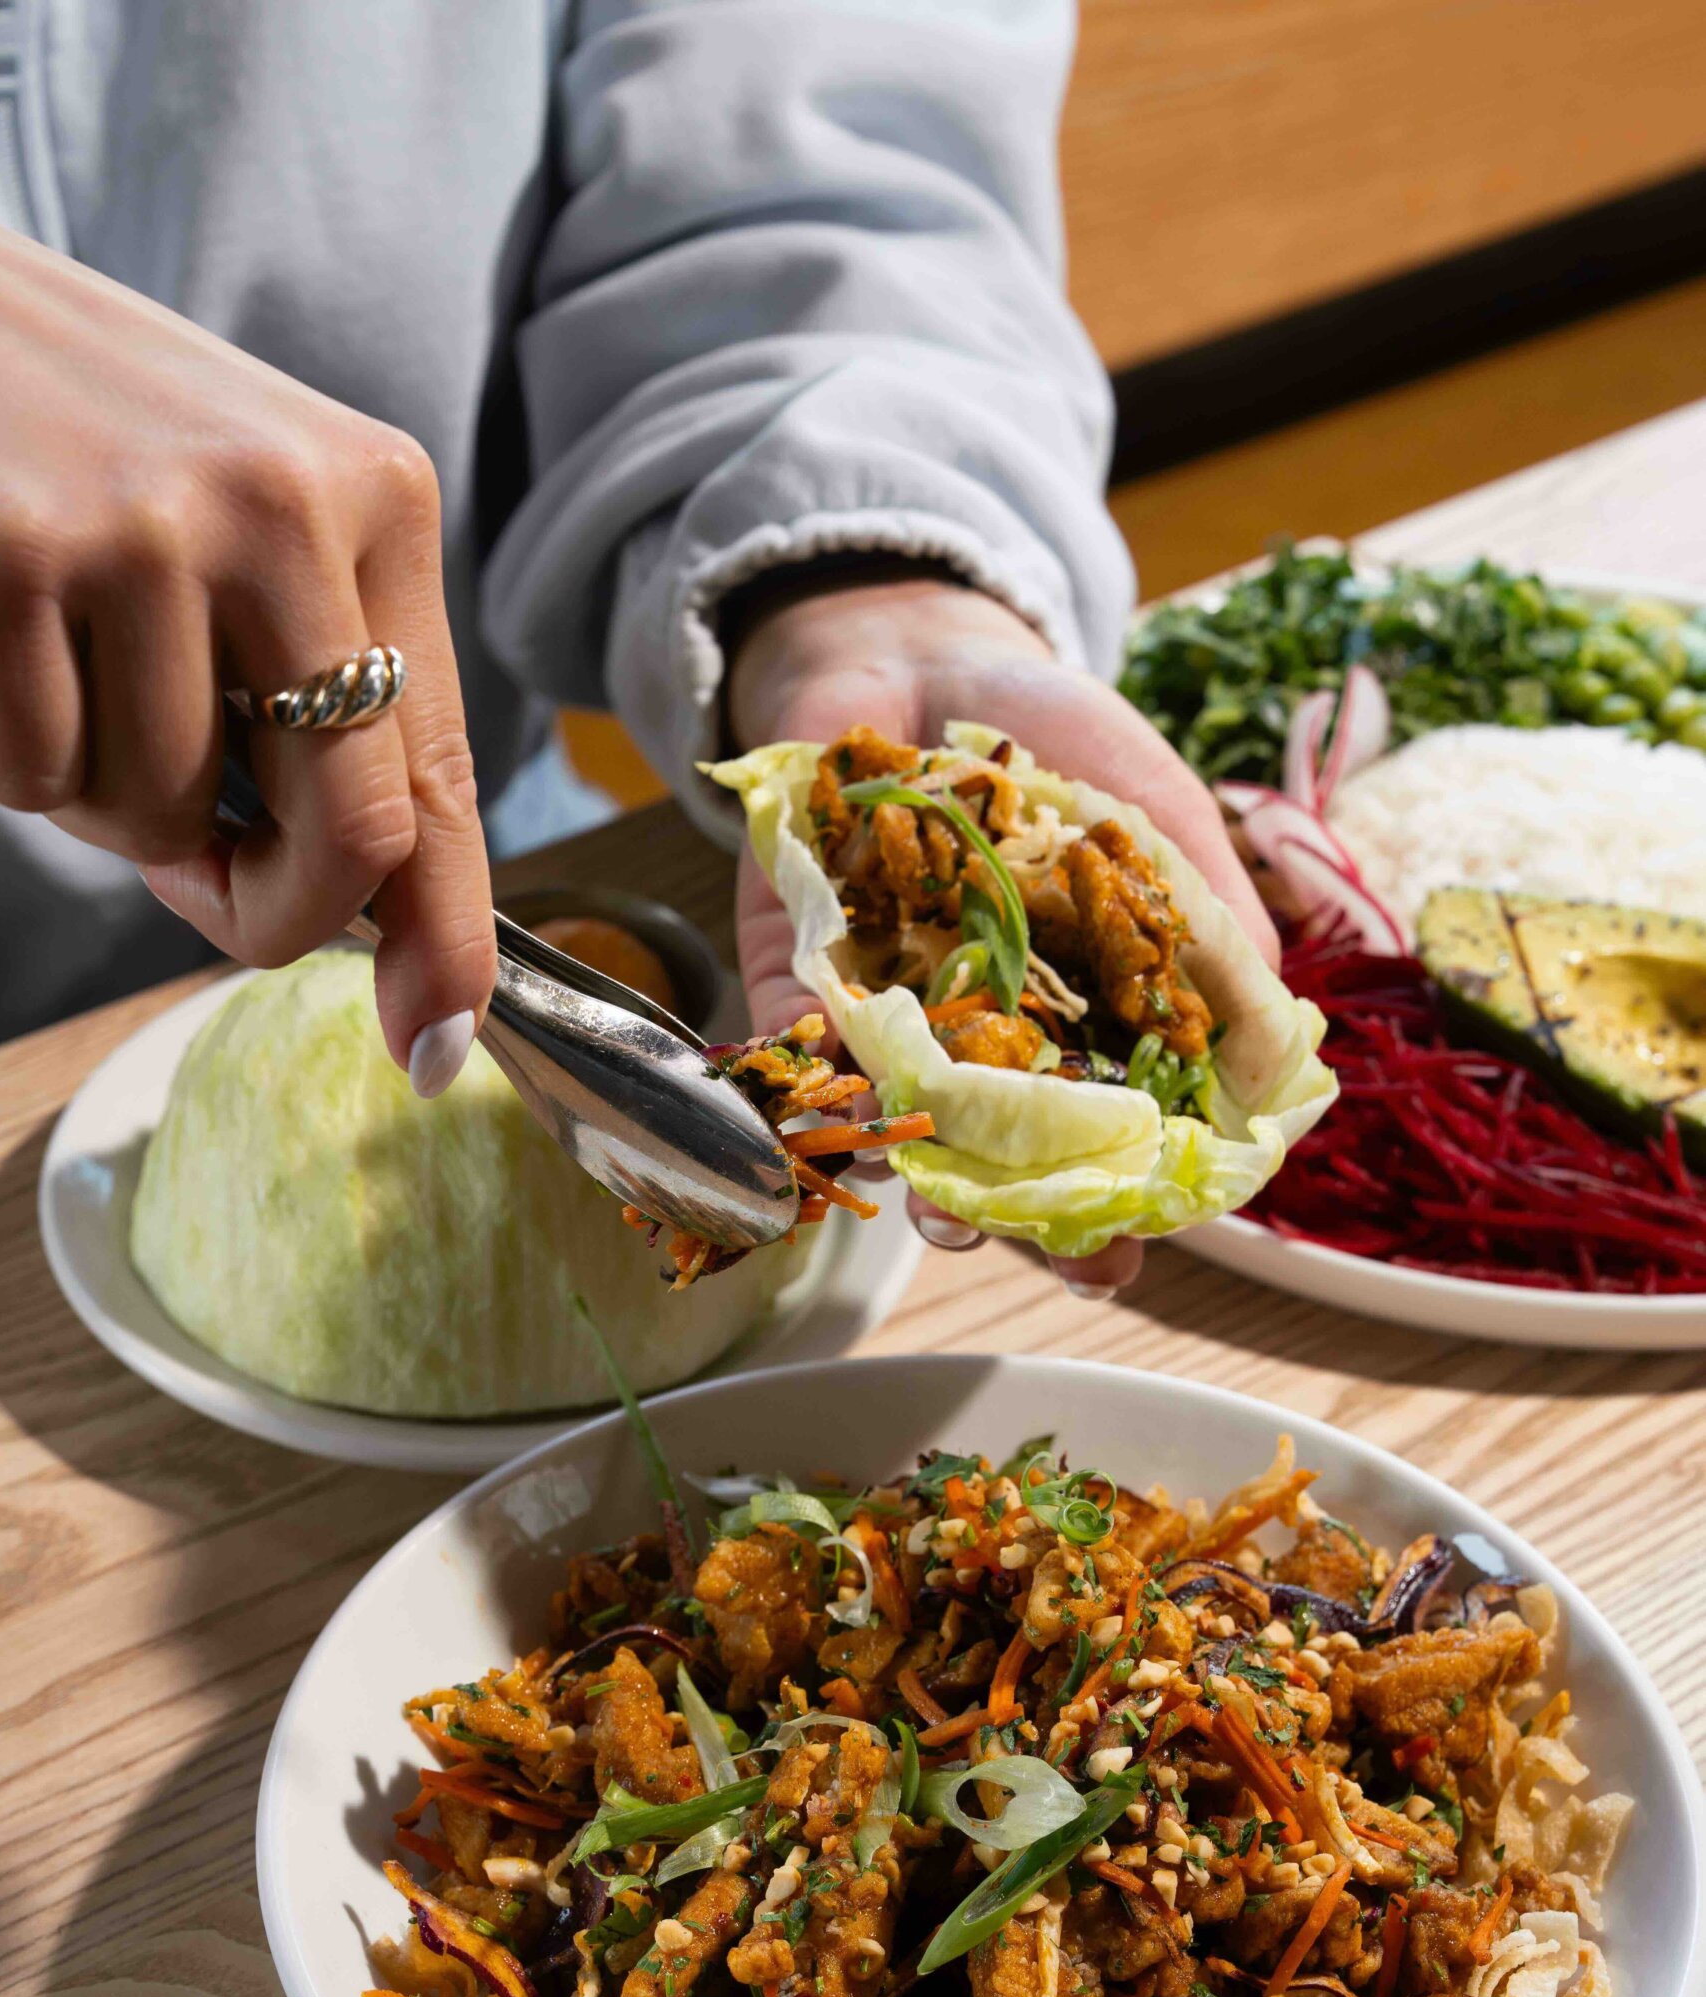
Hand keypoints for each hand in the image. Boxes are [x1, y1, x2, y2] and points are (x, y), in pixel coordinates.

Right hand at [0, 229, 493, 1088]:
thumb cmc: (90, 446)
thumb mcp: (247, 534)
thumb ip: (317, 706)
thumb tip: (374, 928)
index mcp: (374, 499)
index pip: (439, 770)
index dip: (443, 933)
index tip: (434, 1044)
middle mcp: (282, 507)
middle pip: (348, 833)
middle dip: (273, 906)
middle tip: (199, 877)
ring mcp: (143, 530)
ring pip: (165, 817)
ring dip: (108, 798)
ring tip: (68, 660)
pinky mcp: (12, 558)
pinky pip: (41, 777)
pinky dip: (17, 753)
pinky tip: (6, 631)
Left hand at [728, 569, 1276, 1294]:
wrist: (908, 651)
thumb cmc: (1052, 735)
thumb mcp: (1159, 817)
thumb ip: (1216, 927)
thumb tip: (1280, 1055)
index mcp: (1085, 1025)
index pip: (1111, 1143)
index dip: (1127, 1208)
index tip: (1132, 1254)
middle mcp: (989, 1044)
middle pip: (1007, 1165)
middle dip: (1023, 1225)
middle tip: (1052, 1260)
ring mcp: (893, 1022)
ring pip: (907, 1131)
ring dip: (926, 1178)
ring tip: (947, 1204)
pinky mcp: (801, 981)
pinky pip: (804, 1053)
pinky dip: (815, 1088)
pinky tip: (839, 1116)